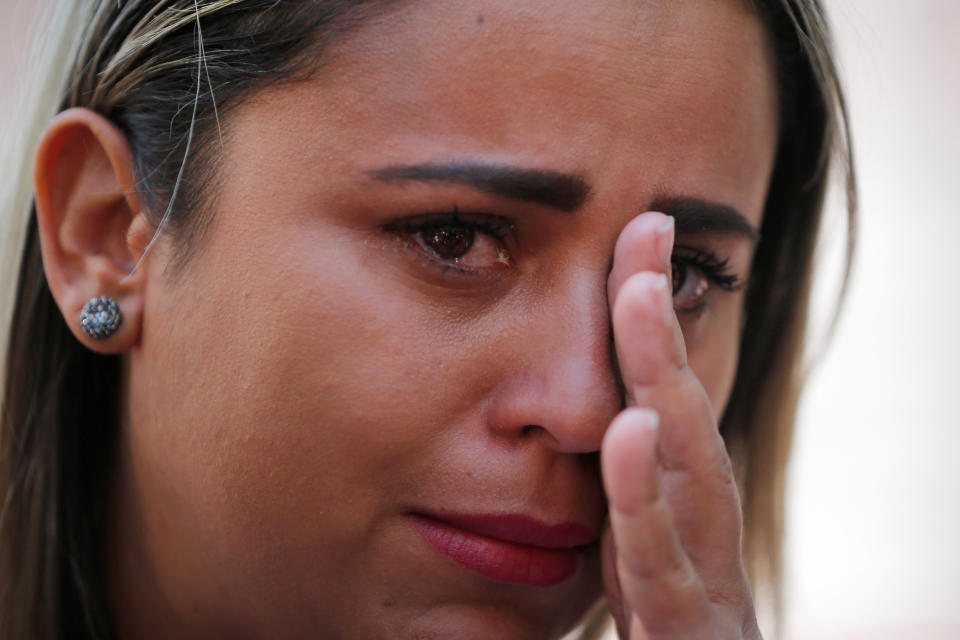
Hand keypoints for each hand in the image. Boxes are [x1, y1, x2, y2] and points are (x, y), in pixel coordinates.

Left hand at [600, 212, 760, 638]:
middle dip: (662, 326)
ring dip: (664, 382)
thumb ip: (615, 504)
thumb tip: (595, 416)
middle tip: (644, 231)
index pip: (663, 406)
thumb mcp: (627, 567)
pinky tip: (628, 435)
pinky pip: (665, 574)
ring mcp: (707, 588)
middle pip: (684, 419)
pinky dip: (646, 507)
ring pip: (691, 478)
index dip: (650, 323)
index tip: (638, 230)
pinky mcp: (692, 637)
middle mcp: (703, 537)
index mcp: (679, 515)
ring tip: (638, 295)